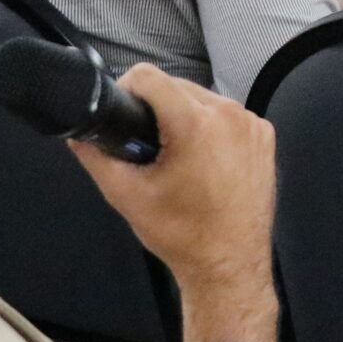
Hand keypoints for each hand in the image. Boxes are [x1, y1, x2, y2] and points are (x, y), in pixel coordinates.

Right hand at [66, 64, 277, 341]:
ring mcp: (251, 124)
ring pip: (203, 99)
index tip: (122, 114)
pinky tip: (203, 160)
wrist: (229, 264)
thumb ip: (95, 156)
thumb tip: (78, 132)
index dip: (125, 89)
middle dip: (155, 109)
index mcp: (194, 123)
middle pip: (176, 86)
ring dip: (183, 117)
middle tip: (146, 145)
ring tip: (173, 155)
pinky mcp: (264, 136)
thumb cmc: (179, 233)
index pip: (148, 77)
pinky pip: (228, 116)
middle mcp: (228, 114)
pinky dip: (211, 128)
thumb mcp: (125, 195)